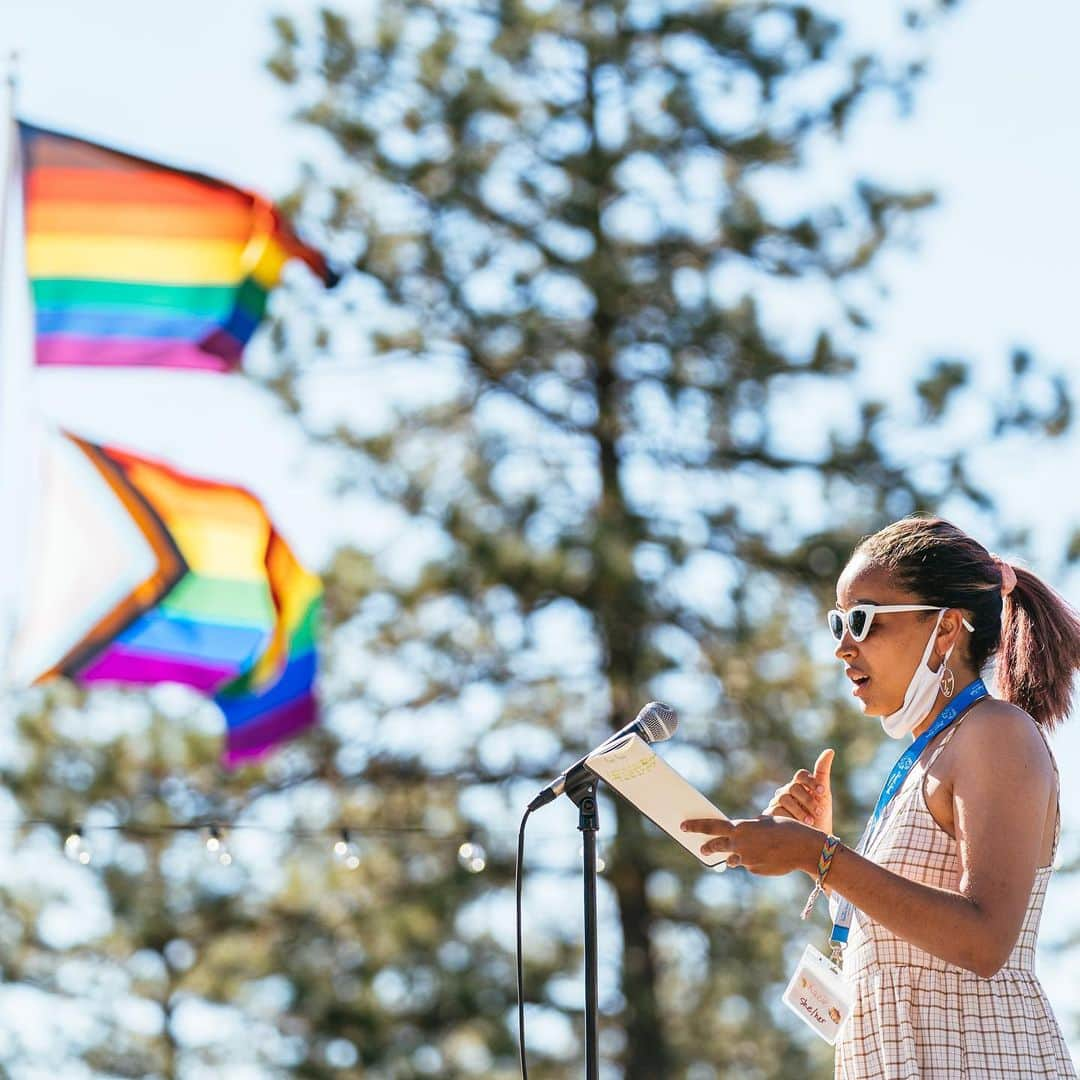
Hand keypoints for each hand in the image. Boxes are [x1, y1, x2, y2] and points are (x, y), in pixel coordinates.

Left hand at [680, 815, 821, 876]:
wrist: (803, 848)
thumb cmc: (787, 829)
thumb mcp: (765, 822)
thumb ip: (750, 828)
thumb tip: (741, 833)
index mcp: (740, 828)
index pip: (711, 826)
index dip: (696, 826)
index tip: (683, 826)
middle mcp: (739, 844)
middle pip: (715, 845)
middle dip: (706, 847)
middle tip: (700, 849)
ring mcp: (746, 860)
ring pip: (733, 858)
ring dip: (732, 857)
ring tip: (736, 855)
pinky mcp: (754, 870)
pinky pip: (750, 865)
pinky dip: (754, 861)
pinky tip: (768, 857)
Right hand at [763, 748, 833, 833]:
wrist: (814, 843)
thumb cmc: (820, 817)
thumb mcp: (824, 797)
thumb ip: (823, 773)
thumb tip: (829, 750)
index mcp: (799, 785)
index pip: (801, 775)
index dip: (811, 781)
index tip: (823, 793)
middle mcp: (786, 792)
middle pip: (793, 787)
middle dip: (807, 799)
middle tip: (819, 811)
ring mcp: (777, 803)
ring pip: (784, 798)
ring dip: (799, 810)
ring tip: (810, 821)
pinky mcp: (771, 816)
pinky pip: (776, 812)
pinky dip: (789, 818)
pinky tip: (798, 826)